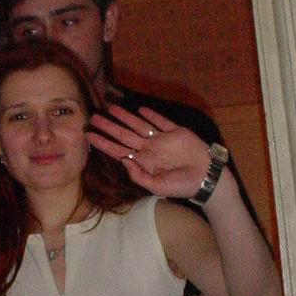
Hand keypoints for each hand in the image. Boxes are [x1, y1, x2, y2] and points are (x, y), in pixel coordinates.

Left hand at [88, 105, 210, 199]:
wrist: (207, 178)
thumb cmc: (182, 186)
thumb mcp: (157, 187)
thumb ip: (139, 176)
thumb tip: (123, 161)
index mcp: (143, 163)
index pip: (118, 151)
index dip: (103, 143)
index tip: (88, 136)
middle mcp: (149, 149)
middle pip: (124, 135)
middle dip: (109, 127)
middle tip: (93, 118)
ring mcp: (162, 139)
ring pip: (139, 125)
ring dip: (125, 117)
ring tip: (111, 108)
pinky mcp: (176, 131)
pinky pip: (161, 121)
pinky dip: (150, 114)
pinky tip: (139, 108)